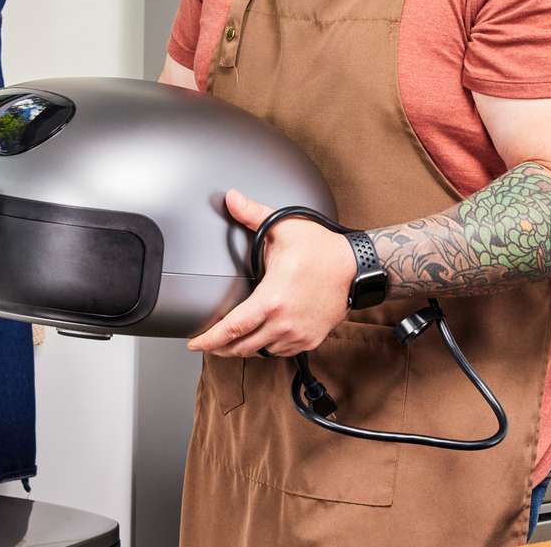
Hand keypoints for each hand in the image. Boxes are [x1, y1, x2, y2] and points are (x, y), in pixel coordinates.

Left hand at [187, 189, 356, 357]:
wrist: (355, 267)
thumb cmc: (321, 249)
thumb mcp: (284, 227)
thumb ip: (252, 214)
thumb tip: (231, 199)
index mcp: (271, 299)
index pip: (231, 329)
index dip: (209, 340)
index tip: (195, 343)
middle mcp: (283, 323)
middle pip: (242, 347)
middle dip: (221, 348)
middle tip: (209, 342)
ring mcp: (298, 334)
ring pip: (261, 352)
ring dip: (245, 347)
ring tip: (234, 338)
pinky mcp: (310, 339)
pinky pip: (281, 351)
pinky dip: (268, 347)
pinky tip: (262, 336)